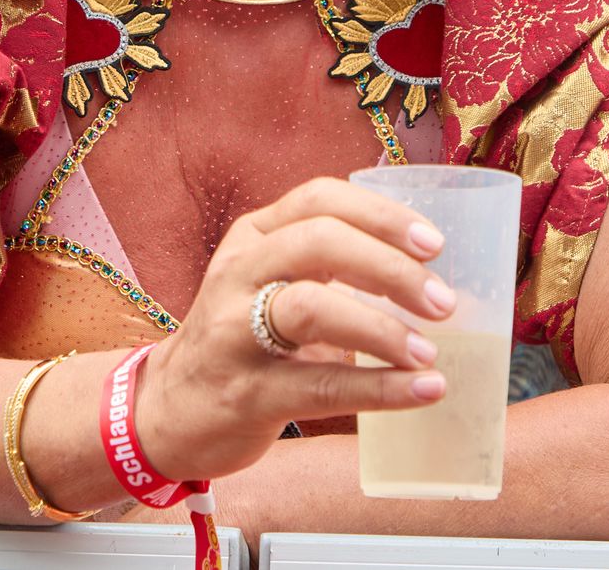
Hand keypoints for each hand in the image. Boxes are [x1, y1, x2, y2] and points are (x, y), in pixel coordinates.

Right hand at [134, 176, 455, 480]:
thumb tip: (428, 276)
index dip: (382, 215)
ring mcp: (233, 332)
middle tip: (442, 303)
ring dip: (383, 328)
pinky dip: (379, 388)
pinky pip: (318, 386)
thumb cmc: (237, 339)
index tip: (434, 244)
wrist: (166, 411)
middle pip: (318, 243)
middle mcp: (238, 273)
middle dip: (390, 268)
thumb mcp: (267, 282)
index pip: (320, 198)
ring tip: (428, 353)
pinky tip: (421, 392)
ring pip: (311, 307)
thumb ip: (329, 267)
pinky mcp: (244, 392)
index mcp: (253, 237)